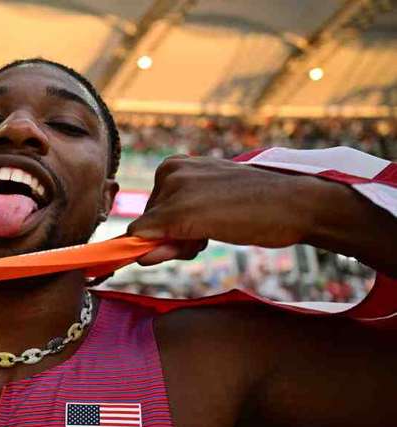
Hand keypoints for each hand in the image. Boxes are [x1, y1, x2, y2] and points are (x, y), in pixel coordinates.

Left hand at [127, 155, 324, 265]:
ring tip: (219, 227)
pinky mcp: (175, 213)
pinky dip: (162, 252)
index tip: (205, 223)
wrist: (294, 204)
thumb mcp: (209, 209)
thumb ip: (171, 229)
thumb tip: (136, 256)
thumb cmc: (257, 208)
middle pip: (148, 224)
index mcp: (174, 164)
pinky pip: (143, 242)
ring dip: (179, 246)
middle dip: (175, 238)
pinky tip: (205, 236)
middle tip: (217, 227)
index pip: (153, 211)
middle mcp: (167, 171)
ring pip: (148, 236)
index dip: (173, 229)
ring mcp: (170, 191)